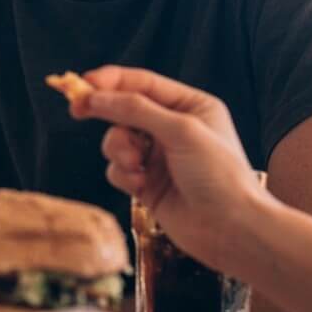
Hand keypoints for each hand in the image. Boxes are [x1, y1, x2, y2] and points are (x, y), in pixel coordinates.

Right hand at [71, 65, 265, 269]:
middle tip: (77, 111)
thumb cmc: (219, 175)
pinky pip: (117, 168)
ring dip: (118, 150)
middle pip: (122, 110)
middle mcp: (172, 128)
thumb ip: (135, 110)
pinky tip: (141, 186)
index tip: (81, 84)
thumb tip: (92, 97)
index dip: (109, 80)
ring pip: (115, 140)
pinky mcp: (146, 182)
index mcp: (189, 106)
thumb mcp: (181, 131)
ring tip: (135, 166)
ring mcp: (158, 156)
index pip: (141, 83)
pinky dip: (123, 174)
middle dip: (109, 117)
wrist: (234, 231)